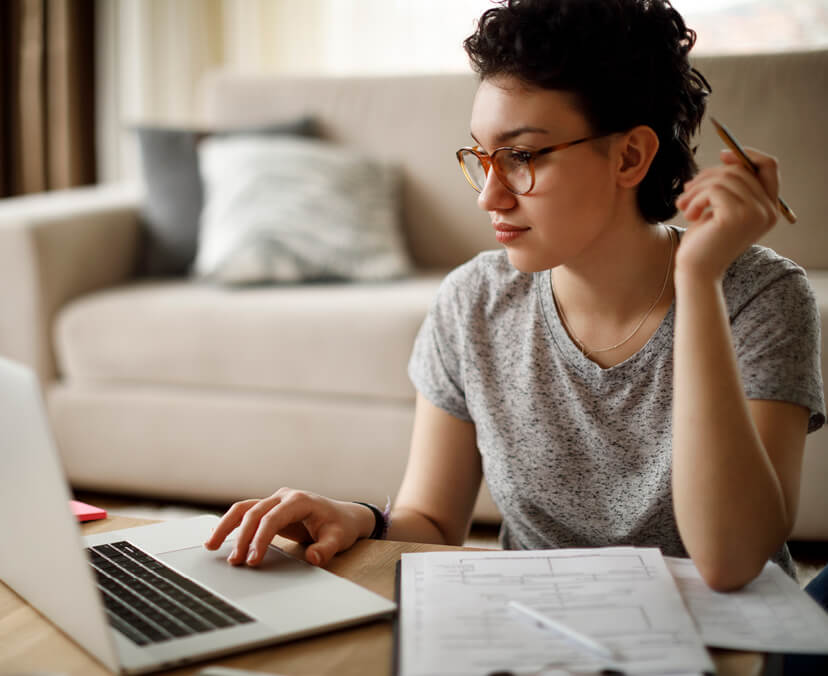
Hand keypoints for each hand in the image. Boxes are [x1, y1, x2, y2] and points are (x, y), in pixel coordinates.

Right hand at [203, 488, 374, 566]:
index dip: (260, 539)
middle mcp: (283, 497)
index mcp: (299, 501)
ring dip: (226, 526)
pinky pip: (246, 514)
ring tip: (210, 546)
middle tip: (234, 561)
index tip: (253, 560)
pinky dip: (231, 525)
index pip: (272, 518)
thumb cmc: (340, 526)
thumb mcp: (339, 538)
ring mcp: (275, 501)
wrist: (344, 516)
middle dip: (240, 536)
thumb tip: (313, 558)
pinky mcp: (270, 510)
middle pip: (253, 512)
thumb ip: (326, 549)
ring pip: (244, 509)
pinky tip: (217, 538)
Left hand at [675, 147, 779, 280]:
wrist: (696, 271)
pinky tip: (688, 214)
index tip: (722, 156)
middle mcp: (768, 211)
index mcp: (769, 208)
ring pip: (724, 178)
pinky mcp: (737, 216)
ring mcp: (755, 213)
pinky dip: (695, 198)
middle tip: (686, 191)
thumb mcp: (720, 208)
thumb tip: (727, 155)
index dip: (746, 156)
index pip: (769, 167)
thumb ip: (729, 185)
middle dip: (708, 176)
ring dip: (697, 189)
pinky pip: (713, 190)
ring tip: (684, 205)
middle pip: (740, 170)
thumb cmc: (704, 241)